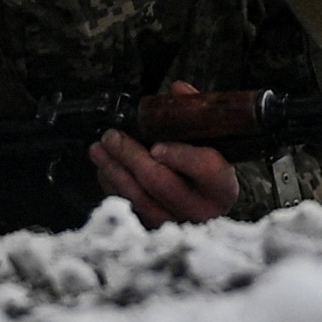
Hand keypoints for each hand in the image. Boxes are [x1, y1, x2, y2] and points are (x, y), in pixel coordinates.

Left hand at [91, 80, 240, 227]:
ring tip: (99, 150)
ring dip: (115, 171)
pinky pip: (130, 209)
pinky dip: (113, 187)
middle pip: (162, 182)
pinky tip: (104, 169)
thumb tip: (178, 90)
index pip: (206, 168)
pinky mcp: (156, 231)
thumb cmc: (208, 168)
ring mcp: (177, 224)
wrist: (206, 205)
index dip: (180, 157)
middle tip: (112, 137)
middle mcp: (202, 210)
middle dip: (132, 156)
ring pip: (140, 198)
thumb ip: (195, 115)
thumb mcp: (211, 142)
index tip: (156, 145)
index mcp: (222, 186)